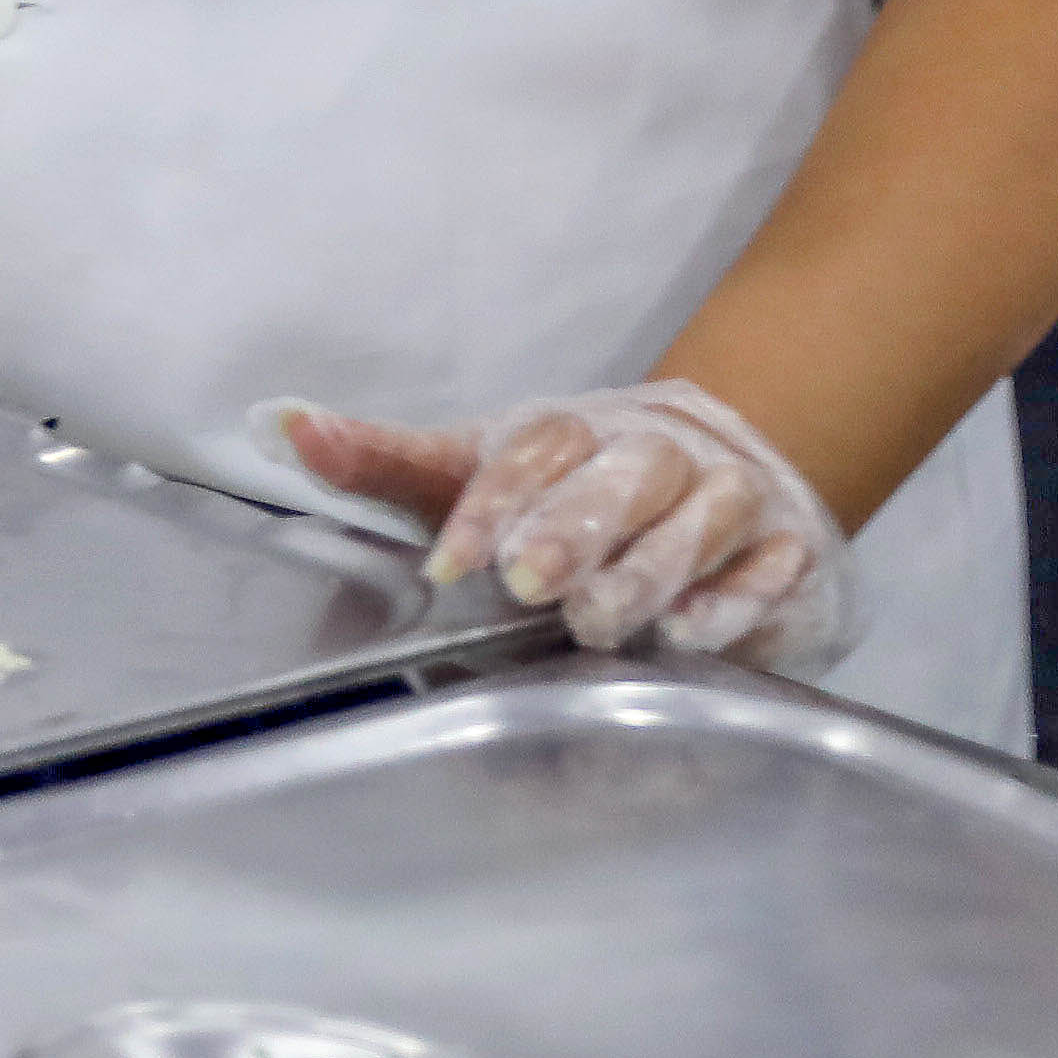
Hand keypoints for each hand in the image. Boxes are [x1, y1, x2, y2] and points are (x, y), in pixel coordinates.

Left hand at [277, 379, 856, 667]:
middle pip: (624, 474)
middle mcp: (653, 453)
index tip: (450, 563)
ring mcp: (726, 495)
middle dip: (577, 527)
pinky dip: (735, 599)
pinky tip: (692, 633)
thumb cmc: (558, 486)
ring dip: (652, 569)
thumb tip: (274, 425)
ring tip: (603, 621)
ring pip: (701, 518)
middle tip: (534, 584)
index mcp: (570, 431)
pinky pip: (770, 567)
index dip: (492, 502)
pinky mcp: (783, 547)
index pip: (533, 448)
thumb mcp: (466, 471)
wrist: (708, 468)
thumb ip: (380, 459)